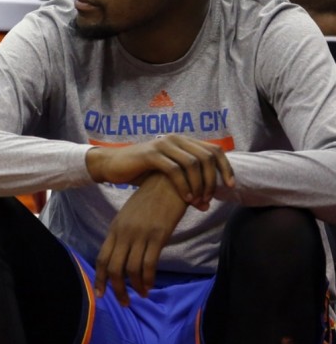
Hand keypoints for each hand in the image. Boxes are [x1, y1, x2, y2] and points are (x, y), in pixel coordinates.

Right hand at [86, 135, 234, 209]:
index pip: (215, 150)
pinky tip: (185, 198)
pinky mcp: (151, 154)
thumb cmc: (142, 172)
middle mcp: (175, 139)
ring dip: (199, 185)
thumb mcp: (168, 176)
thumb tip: (206, 204)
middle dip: (212, 180)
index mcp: (183, 141)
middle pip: (207, 157)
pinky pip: (175, 170)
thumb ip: (188, 184)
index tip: (230, 187)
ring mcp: (163, 144)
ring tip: (197, 201)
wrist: (113, 165)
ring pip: (193, 164)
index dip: (226, 168)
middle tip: (208, 199)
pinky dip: (184, 186)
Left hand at [94, 173, 187, 304]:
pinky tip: (150, 286)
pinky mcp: (157, 235)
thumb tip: (124, 253)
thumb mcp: (131, 215)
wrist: (168, 181)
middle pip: (113, 267)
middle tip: (123, 302)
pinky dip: (148, 278)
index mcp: (116, 228)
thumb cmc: (151, 198)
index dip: (100, 277)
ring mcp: (140, 234)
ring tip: (140, 296)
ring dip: (134, 286)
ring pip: (130, 268)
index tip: (102, 294)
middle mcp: (124, 232)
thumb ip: (125, 233)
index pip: (102, 257)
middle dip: (116, 288)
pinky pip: (149, 263)